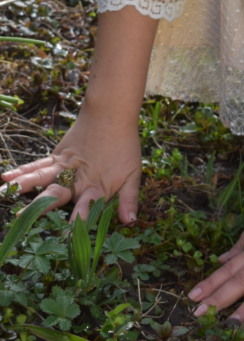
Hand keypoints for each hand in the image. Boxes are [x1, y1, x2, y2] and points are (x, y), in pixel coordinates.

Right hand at [0, 104, 141, 222]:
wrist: (112, 114)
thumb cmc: (125, 146)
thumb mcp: (134, 172)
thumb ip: (129, 197)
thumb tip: (130, 221)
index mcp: (96, 186)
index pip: (88, 204)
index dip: (81, 215)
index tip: (72, 227)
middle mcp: (76, 178)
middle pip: (58, 193)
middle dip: (41, 206)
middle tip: (23, 216)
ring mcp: (64, 166)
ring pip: (42, 176)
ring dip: (23, 186)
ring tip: (6, 193)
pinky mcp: (56, 156)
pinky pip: (37, 165)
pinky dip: (21, 170)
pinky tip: (5, 177)